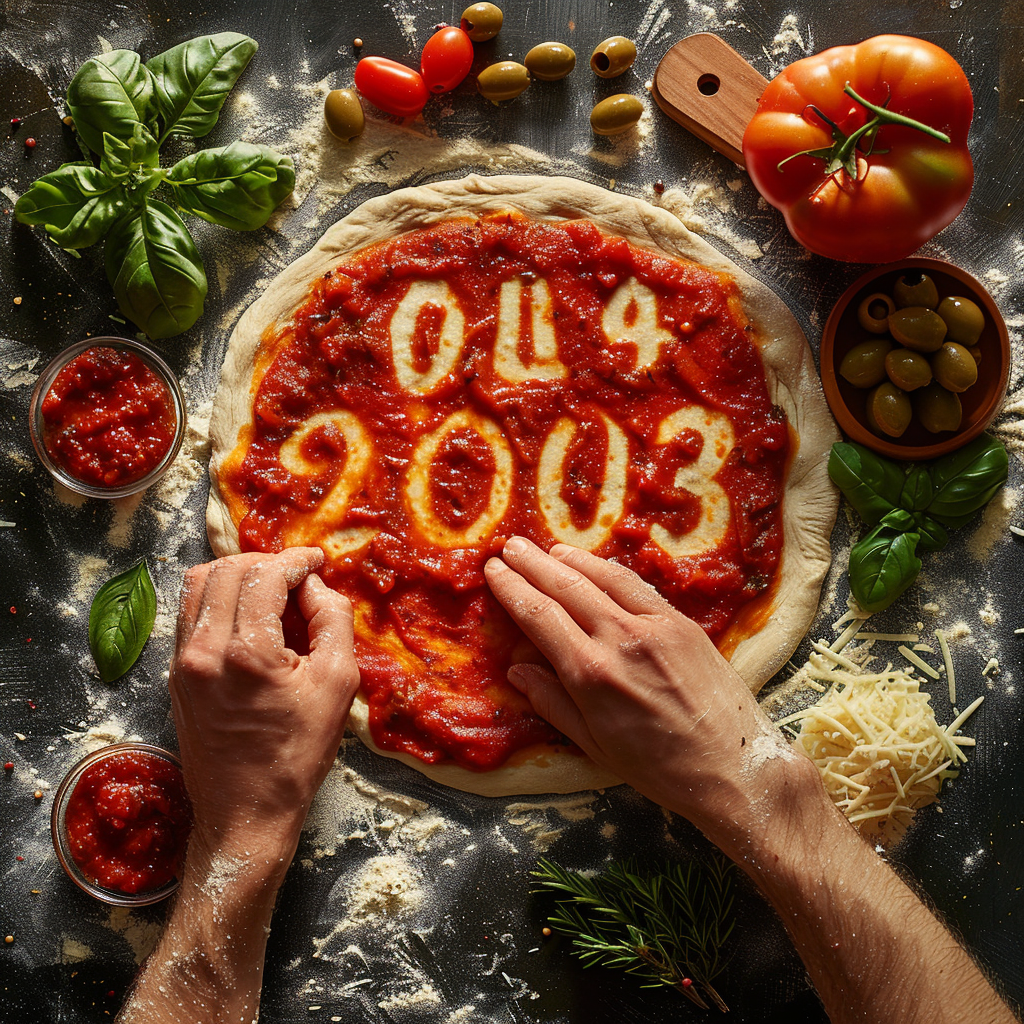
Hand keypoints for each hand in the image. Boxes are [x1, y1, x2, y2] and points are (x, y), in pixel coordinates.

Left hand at [170, 548, 358, 865]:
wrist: (246, 812)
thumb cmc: (298, 755)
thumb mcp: (339, 684)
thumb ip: (333, 621)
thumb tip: (316, 586)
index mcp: (248, 652)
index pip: (266, 574)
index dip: (296, 560)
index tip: (317, 562)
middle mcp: (204, 650)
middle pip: (228, 569)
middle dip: (267, 562)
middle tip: (297, 577)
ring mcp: (182, 662)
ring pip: (200, 584)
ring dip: (237, 575)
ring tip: (270, 591)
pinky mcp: (175, 675)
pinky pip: (190, 613)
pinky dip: (218, 599)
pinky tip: (248, 617)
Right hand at [485, 537, 812, 847]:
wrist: (735, 767)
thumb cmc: (659, 769)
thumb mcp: (594, 746)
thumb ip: (553, 702)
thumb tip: (518, 668)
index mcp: (591, 674)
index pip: (539, 616)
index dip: (512, 589)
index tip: (494, 571)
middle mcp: (620, 639)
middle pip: (566, 587)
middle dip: (533, 564)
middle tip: (509, 547)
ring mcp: (655, 626)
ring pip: (602, 578)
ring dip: (569, 559)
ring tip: (546, 549)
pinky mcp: (682, 623)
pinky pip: (636, 585)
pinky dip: (608, 569)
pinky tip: (593, 565)